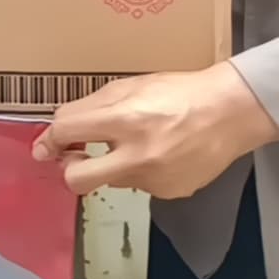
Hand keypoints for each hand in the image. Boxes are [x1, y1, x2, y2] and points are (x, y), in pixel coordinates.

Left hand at [33, 62, 277, 199]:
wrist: (231, 112)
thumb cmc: (179, 92)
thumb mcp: (130, 86)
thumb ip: (91, 107)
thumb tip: (58, 130)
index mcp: (125, 119)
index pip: (67, 132)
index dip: (51, 138)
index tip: (47, 145)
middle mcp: (137, 155)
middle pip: (77, 180)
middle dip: (70, 169)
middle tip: (77, 157)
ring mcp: (154, 179)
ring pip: (112, 180)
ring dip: (114, 165)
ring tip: (140, 144)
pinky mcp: (169, 192)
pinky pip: (140, 185)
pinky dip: (142, 172)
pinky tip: (162, 154)